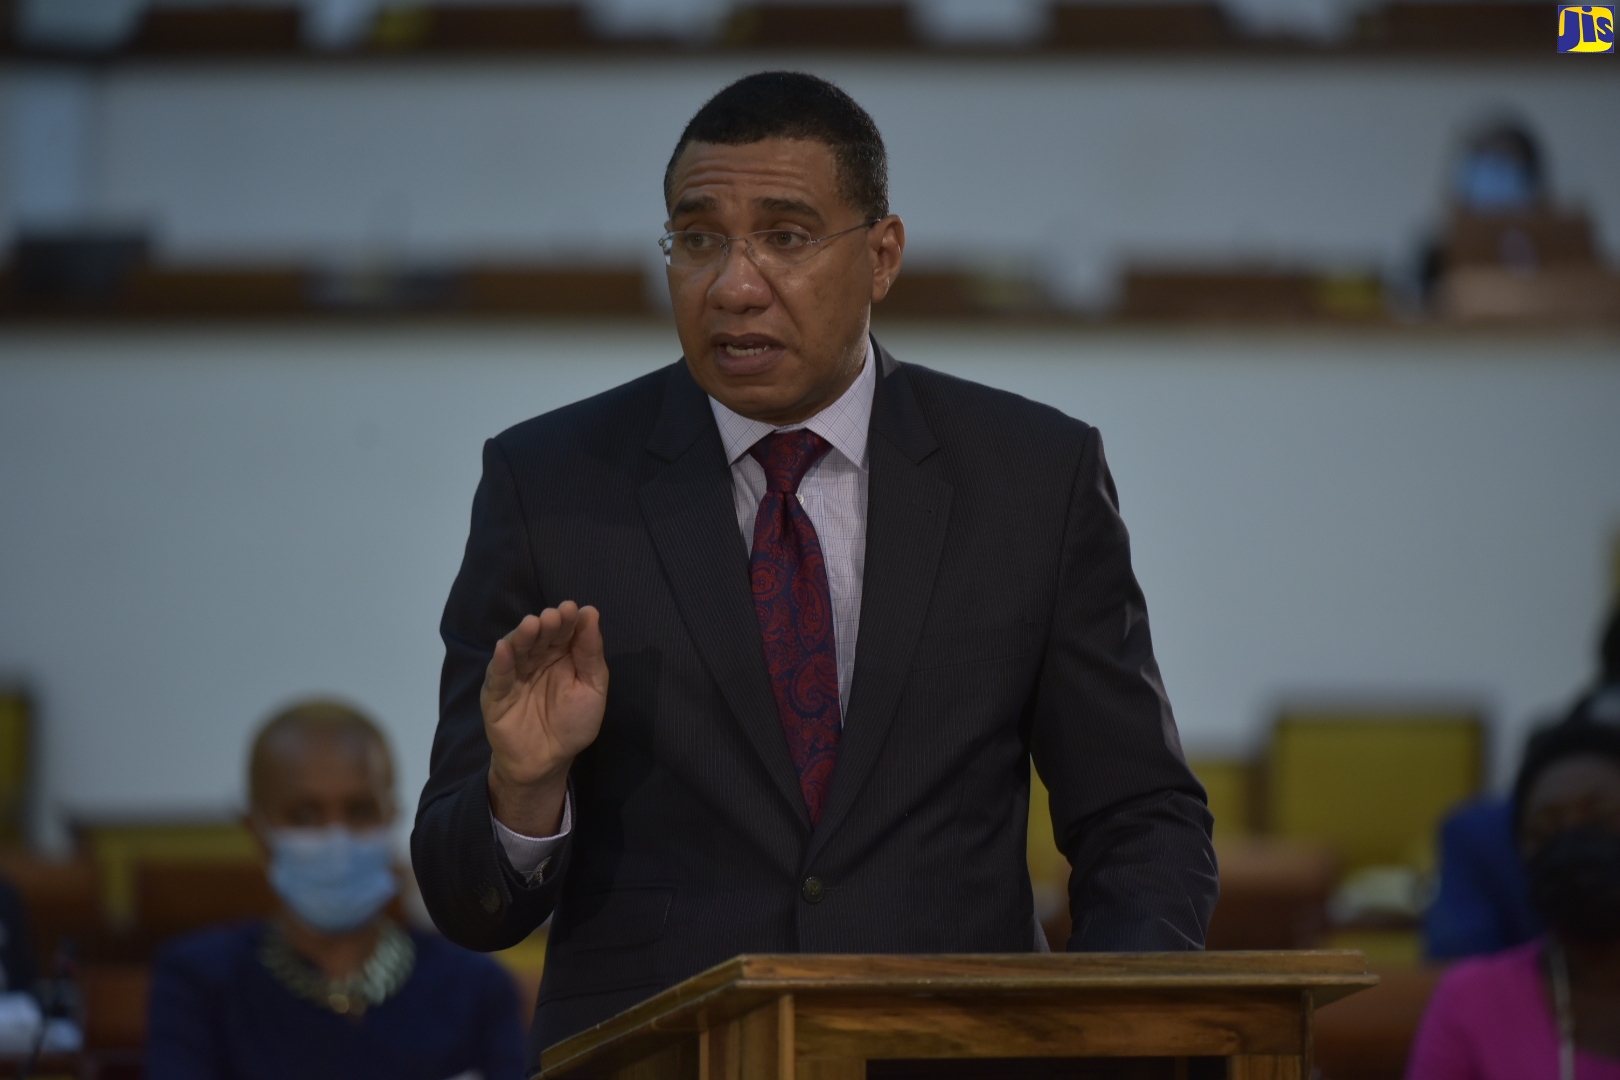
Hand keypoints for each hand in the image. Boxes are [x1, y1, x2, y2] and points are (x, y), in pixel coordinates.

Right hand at [482, 601, 607, 835]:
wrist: (548, 761)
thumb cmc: (573, 724)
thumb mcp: (592, 688)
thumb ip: (590, 654)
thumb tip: (590, 613)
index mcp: (562, 655)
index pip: (564, 632)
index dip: (567, 620)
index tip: (572, 609)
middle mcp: (537, 659)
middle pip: (540, 637)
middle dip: (546, 625)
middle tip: (553, 615)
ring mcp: (514, 675)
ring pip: (518, 650)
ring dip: (523, 636)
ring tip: (532, 624)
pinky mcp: (496, 694)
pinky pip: (498, 676)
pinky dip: (501, 662)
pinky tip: (505, 648)